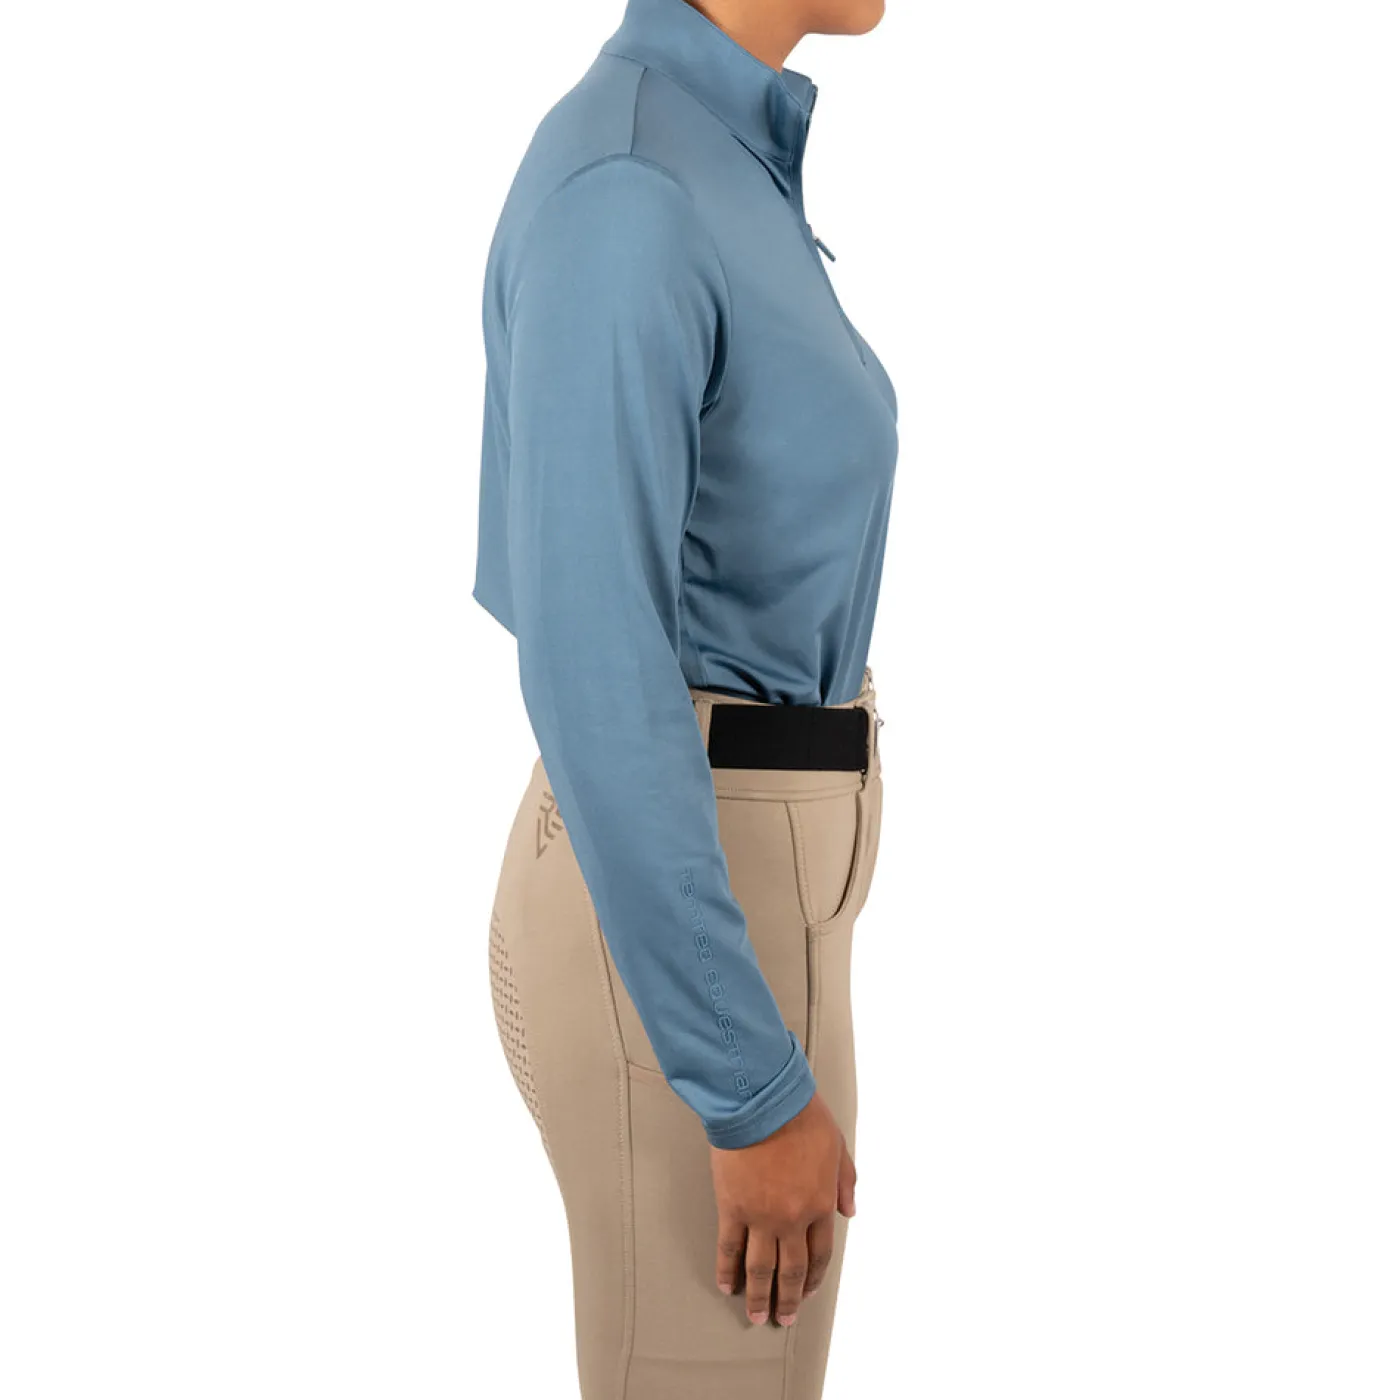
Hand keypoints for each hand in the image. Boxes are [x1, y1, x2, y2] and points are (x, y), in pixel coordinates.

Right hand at [709, 1088, 856, 1326]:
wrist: (762, 1100)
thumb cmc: (801, 1116)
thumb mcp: (837, 1146)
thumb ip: (845, 1182)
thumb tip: (850, 1211)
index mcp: (820, 1204)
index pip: (820, 1254)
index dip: (815, 1279)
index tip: (809, 1293)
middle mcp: (793, 1219)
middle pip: (791, 1271)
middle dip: (788, 1299)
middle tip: (783, 1318)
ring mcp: (761, 1216)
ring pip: (760, 1268)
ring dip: (759, 1296)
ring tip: (756, 1316)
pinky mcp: (732, 1207)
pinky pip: (730, 1247)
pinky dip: (728, 1269)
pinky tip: (727, 1285)